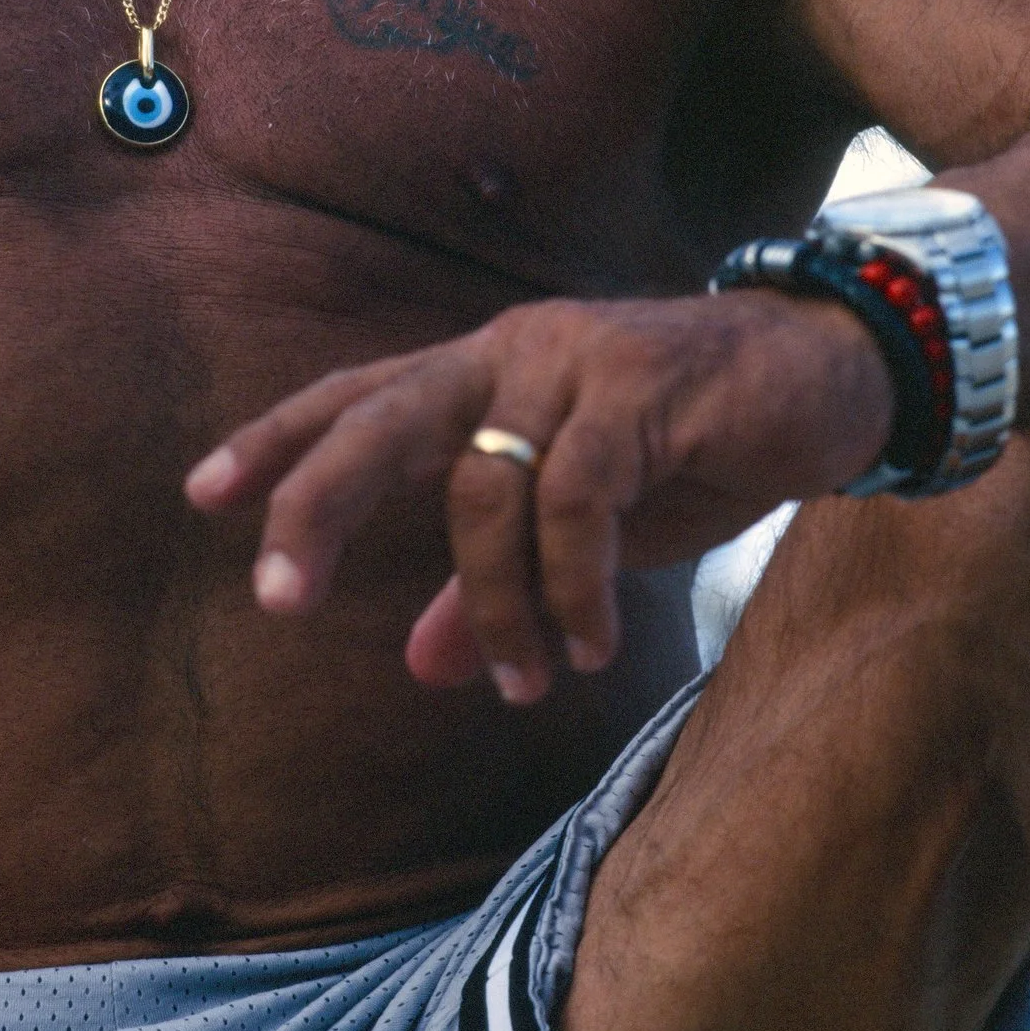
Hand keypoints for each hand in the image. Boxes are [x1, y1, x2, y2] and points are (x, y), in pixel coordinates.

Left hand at [185, 288, 890, 703]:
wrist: (828, 374)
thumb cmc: (692, 443)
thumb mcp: (587, 521)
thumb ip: (495, 578)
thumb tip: (417, 663)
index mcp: (482, 370)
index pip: (358, 395)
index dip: (279, 440)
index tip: (201, 495)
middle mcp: (509, 349)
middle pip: (382, 417)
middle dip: (318, 504)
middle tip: (274, 600)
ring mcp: (572, 360)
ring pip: (485, 486)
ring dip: (493, 604)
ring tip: (525, 681)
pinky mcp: (641, 385)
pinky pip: (576, 498)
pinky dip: (570, 584)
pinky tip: (589, 644)